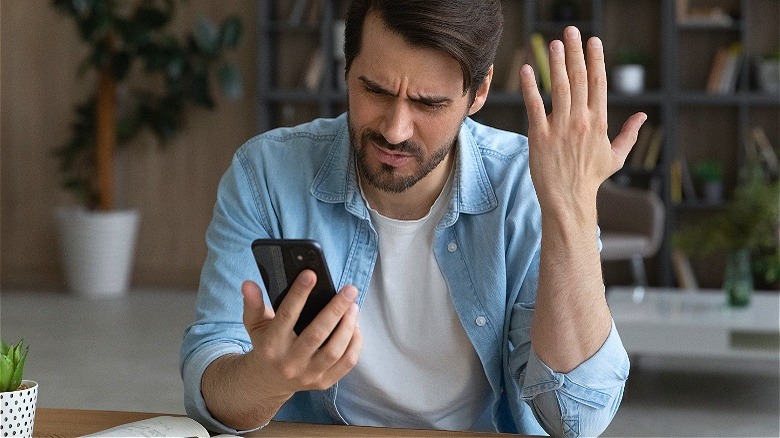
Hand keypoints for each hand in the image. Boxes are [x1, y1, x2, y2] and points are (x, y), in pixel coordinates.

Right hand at [240, 270, 361, 399]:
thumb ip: (253, 304)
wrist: (267, 382)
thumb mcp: (254, 325)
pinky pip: (346, 363)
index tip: (311, 274)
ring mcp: (308, 375)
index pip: (287, 316)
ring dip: (348, 326)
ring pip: (334, 350)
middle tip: (350, 290)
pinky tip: (355, 327)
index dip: (299, 293)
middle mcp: (289, 362)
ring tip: (354, 306)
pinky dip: (355, 343)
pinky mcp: (323, 383)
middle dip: (336, 309)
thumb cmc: (265, 345)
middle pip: (317, 334)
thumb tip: (248, 284)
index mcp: (271, 345)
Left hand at [520, 26, 646, 214]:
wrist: (569, 200)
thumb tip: (643, 116)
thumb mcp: (616, 157)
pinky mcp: (539, 137)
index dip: (596, 60)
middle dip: (576, 52)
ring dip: (556, 64)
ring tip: (554, 43)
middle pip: (579, 79)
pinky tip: (527, 70)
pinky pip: (534, 107)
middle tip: (570, 31)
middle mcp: (581, 121)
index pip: (598, 83)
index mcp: (599, 122)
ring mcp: (560, 128)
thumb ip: (629, 134)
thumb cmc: (591, 179)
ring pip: (559, 88)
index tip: (593, 41)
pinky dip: (531, 88)